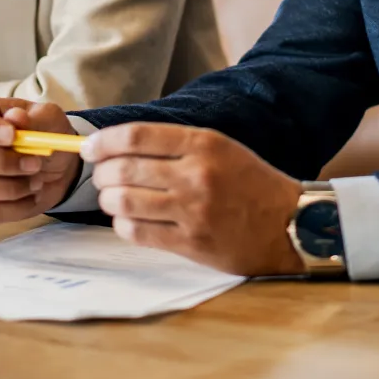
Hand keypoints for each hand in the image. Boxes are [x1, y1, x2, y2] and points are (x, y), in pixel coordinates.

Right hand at [0, 98, 81, 222]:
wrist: (58, 165)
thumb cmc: (46, 134)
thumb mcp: (50, 119)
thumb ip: (35, 117)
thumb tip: (15, 117)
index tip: (12, 135)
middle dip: (0, 162)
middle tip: (35, 163)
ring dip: (12, 187)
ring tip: (38, 180)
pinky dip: (17, 207)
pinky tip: (33, 196)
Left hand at [84, 123, 304, 276]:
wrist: (289, 223)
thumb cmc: (251, 183)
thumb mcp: (220, 148)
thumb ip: (175, 145)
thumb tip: (120, 145)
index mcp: (203, 144)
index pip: (136, 136)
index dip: (104, 142)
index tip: (90, 147)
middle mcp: (196, 175)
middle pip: (123, 169)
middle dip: (101, 173)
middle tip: (101, 176)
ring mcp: (192, 211)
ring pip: (124, 202)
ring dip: (108, 200)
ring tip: (112, 199)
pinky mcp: (191, 243)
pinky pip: (137, 232)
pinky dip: (123, 225)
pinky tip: (128, 220)